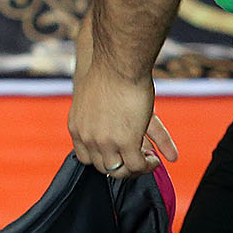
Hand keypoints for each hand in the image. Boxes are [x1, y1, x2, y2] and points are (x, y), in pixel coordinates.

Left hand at [68, 56, 177, 178]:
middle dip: (122, 167)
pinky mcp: (127, 141)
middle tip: (137, 161)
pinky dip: (147, 165)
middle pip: (104, 166)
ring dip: (135, 170)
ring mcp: (105, 142)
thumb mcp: (99, 102)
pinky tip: (155, 158)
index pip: (86, 158)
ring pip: (120, 169)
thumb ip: (104, 121)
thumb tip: (111, 133)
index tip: (118, 156)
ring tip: (147, 161)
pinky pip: (137, 165)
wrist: (115, 63)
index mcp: (77, 128)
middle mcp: (88, 139)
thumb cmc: (107, 75)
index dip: (104, 159)